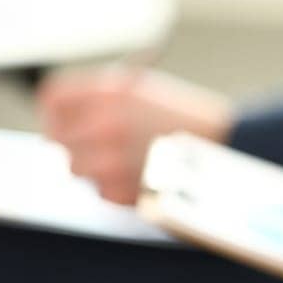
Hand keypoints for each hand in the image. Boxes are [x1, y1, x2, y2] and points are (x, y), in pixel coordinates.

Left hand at [39, 67, 233, 204]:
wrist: (230, 151)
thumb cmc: (190, 120)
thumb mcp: (145, 90)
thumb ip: (103, 97)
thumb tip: (68, 113)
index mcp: (110, 93)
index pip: (53, 98)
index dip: (54, 110)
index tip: (62, 120)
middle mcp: (105, 126)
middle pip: (57, 137)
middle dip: (72, 142)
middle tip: (90, 147)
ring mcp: (112, 162)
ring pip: (76, 168)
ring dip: (93, 167)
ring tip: (122, 162)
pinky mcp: (123, 192)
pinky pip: (100, 191)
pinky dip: (114, 187)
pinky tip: (140, 177)